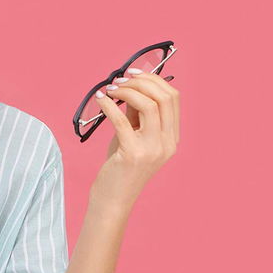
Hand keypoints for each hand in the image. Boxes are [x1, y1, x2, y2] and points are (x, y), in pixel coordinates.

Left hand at [90, 69, 179, 206]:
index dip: (153, 80)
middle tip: (120, 80)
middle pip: (164, 97)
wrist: (114, 198)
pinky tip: (99, 100)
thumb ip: (136, 112)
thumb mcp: (133, 136)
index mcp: (172, 138)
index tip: (133, 73)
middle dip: (141, 82)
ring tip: (110, 89)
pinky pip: (121, 120)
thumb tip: (130, 85)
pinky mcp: (132, 154)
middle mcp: (167, 143)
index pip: (173, 98)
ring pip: (149, 105)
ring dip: (127, 91)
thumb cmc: (121, 167)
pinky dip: (109, 105)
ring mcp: (152, 149)